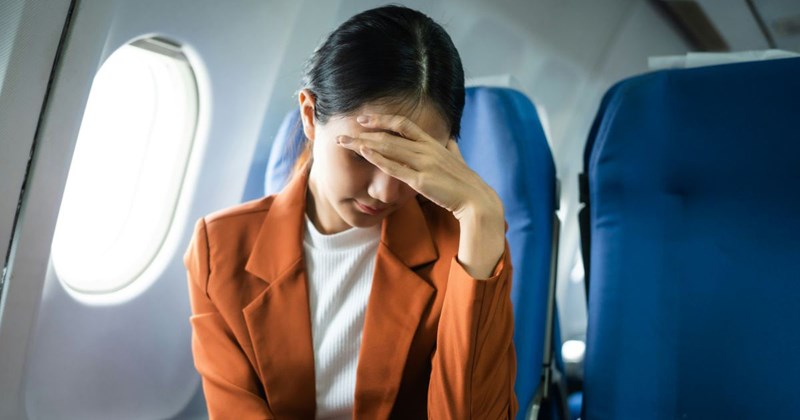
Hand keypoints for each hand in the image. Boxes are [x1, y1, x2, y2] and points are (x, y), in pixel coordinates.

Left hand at [337, 114, 505, 278]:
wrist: (477, 200)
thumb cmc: (466, 183)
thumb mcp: (458, 160)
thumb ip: (451, 149)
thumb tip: (451, 140)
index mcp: (434, 143)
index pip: (404, 124)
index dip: (382, 119)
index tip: (364, 119)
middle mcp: (427, 149)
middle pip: (390, 134)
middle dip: (364, 132)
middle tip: (344, 132)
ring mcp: (424, 163)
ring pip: (388, 147)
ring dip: (364, 144)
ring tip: (345, 142)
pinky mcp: (421, 180)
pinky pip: (395, 167)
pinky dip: (378, 158)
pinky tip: (364, 153)